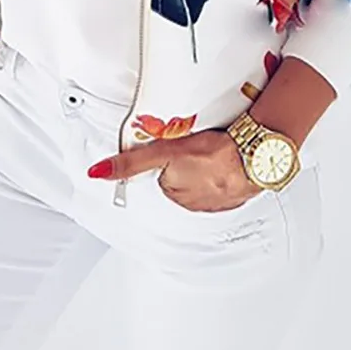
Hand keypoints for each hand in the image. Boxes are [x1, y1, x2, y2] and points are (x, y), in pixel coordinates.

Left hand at [88, 130, 260, 211]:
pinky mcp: (234, 197)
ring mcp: (214, 201)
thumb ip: (131, 163)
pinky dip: (224, 175)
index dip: (167, 159)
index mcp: (173, 192)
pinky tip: (228, 162)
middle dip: (185, 164)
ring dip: (205, 170)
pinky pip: (223, 186)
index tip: (177, 151)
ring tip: (212, 153)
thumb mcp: (164, 153)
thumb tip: (96, 173)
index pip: (160, 174)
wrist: (254, 157)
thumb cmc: (213, 154)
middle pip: (179, 178)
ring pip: (201, 182)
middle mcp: (191, 202)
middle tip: (195, 147)